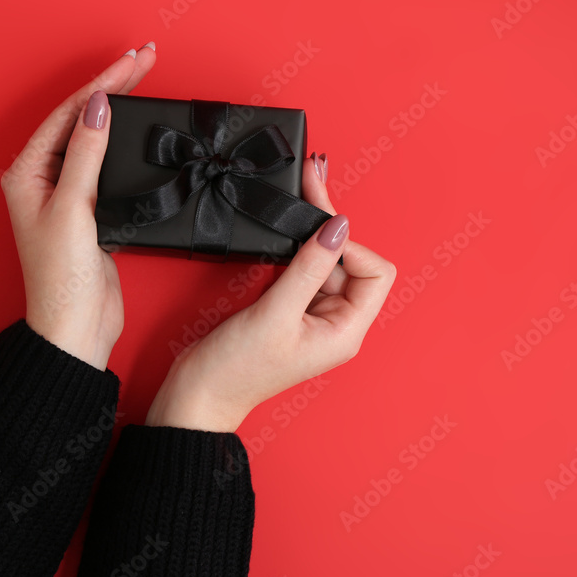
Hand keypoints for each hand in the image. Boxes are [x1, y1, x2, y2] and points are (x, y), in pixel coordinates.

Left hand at [0, 44, 156, 369]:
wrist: (76, 329)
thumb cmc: (61, 280)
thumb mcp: (73, 209)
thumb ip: (87, 155)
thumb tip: (98, 108)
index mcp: (27, 173)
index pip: (70, 113)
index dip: (103, 84)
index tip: (135, 63)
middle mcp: (43, 179)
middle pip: (82, 119)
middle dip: (114, 88)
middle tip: (146, 59)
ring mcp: (68, 195)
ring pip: (95, 139)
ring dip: (120, 111)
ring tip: (143, 82)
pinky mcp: (91, 212)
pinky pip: (107, 165)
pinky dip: (124, 145)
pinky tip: (138, 133)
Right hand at [146, 153, 396, 431]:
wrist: (200, 393)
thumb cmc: (236, 370)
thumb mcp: (275, 312)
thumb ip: (308, 266)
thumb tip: (338, 227)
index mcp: (346, 331)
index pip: (376, 273)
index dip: (351, 245)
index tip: (319, 231)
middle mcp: (337, 324)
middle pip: (352, 262)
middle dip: (330, 228)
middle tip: (310, 182)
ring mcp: (314, 316)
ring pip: (326, 262)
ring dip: (311, 235)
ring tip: (300, 195)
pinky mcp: (291, 310)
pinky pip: (304, 271)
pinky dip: (295, 250)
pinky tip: (283, 234)